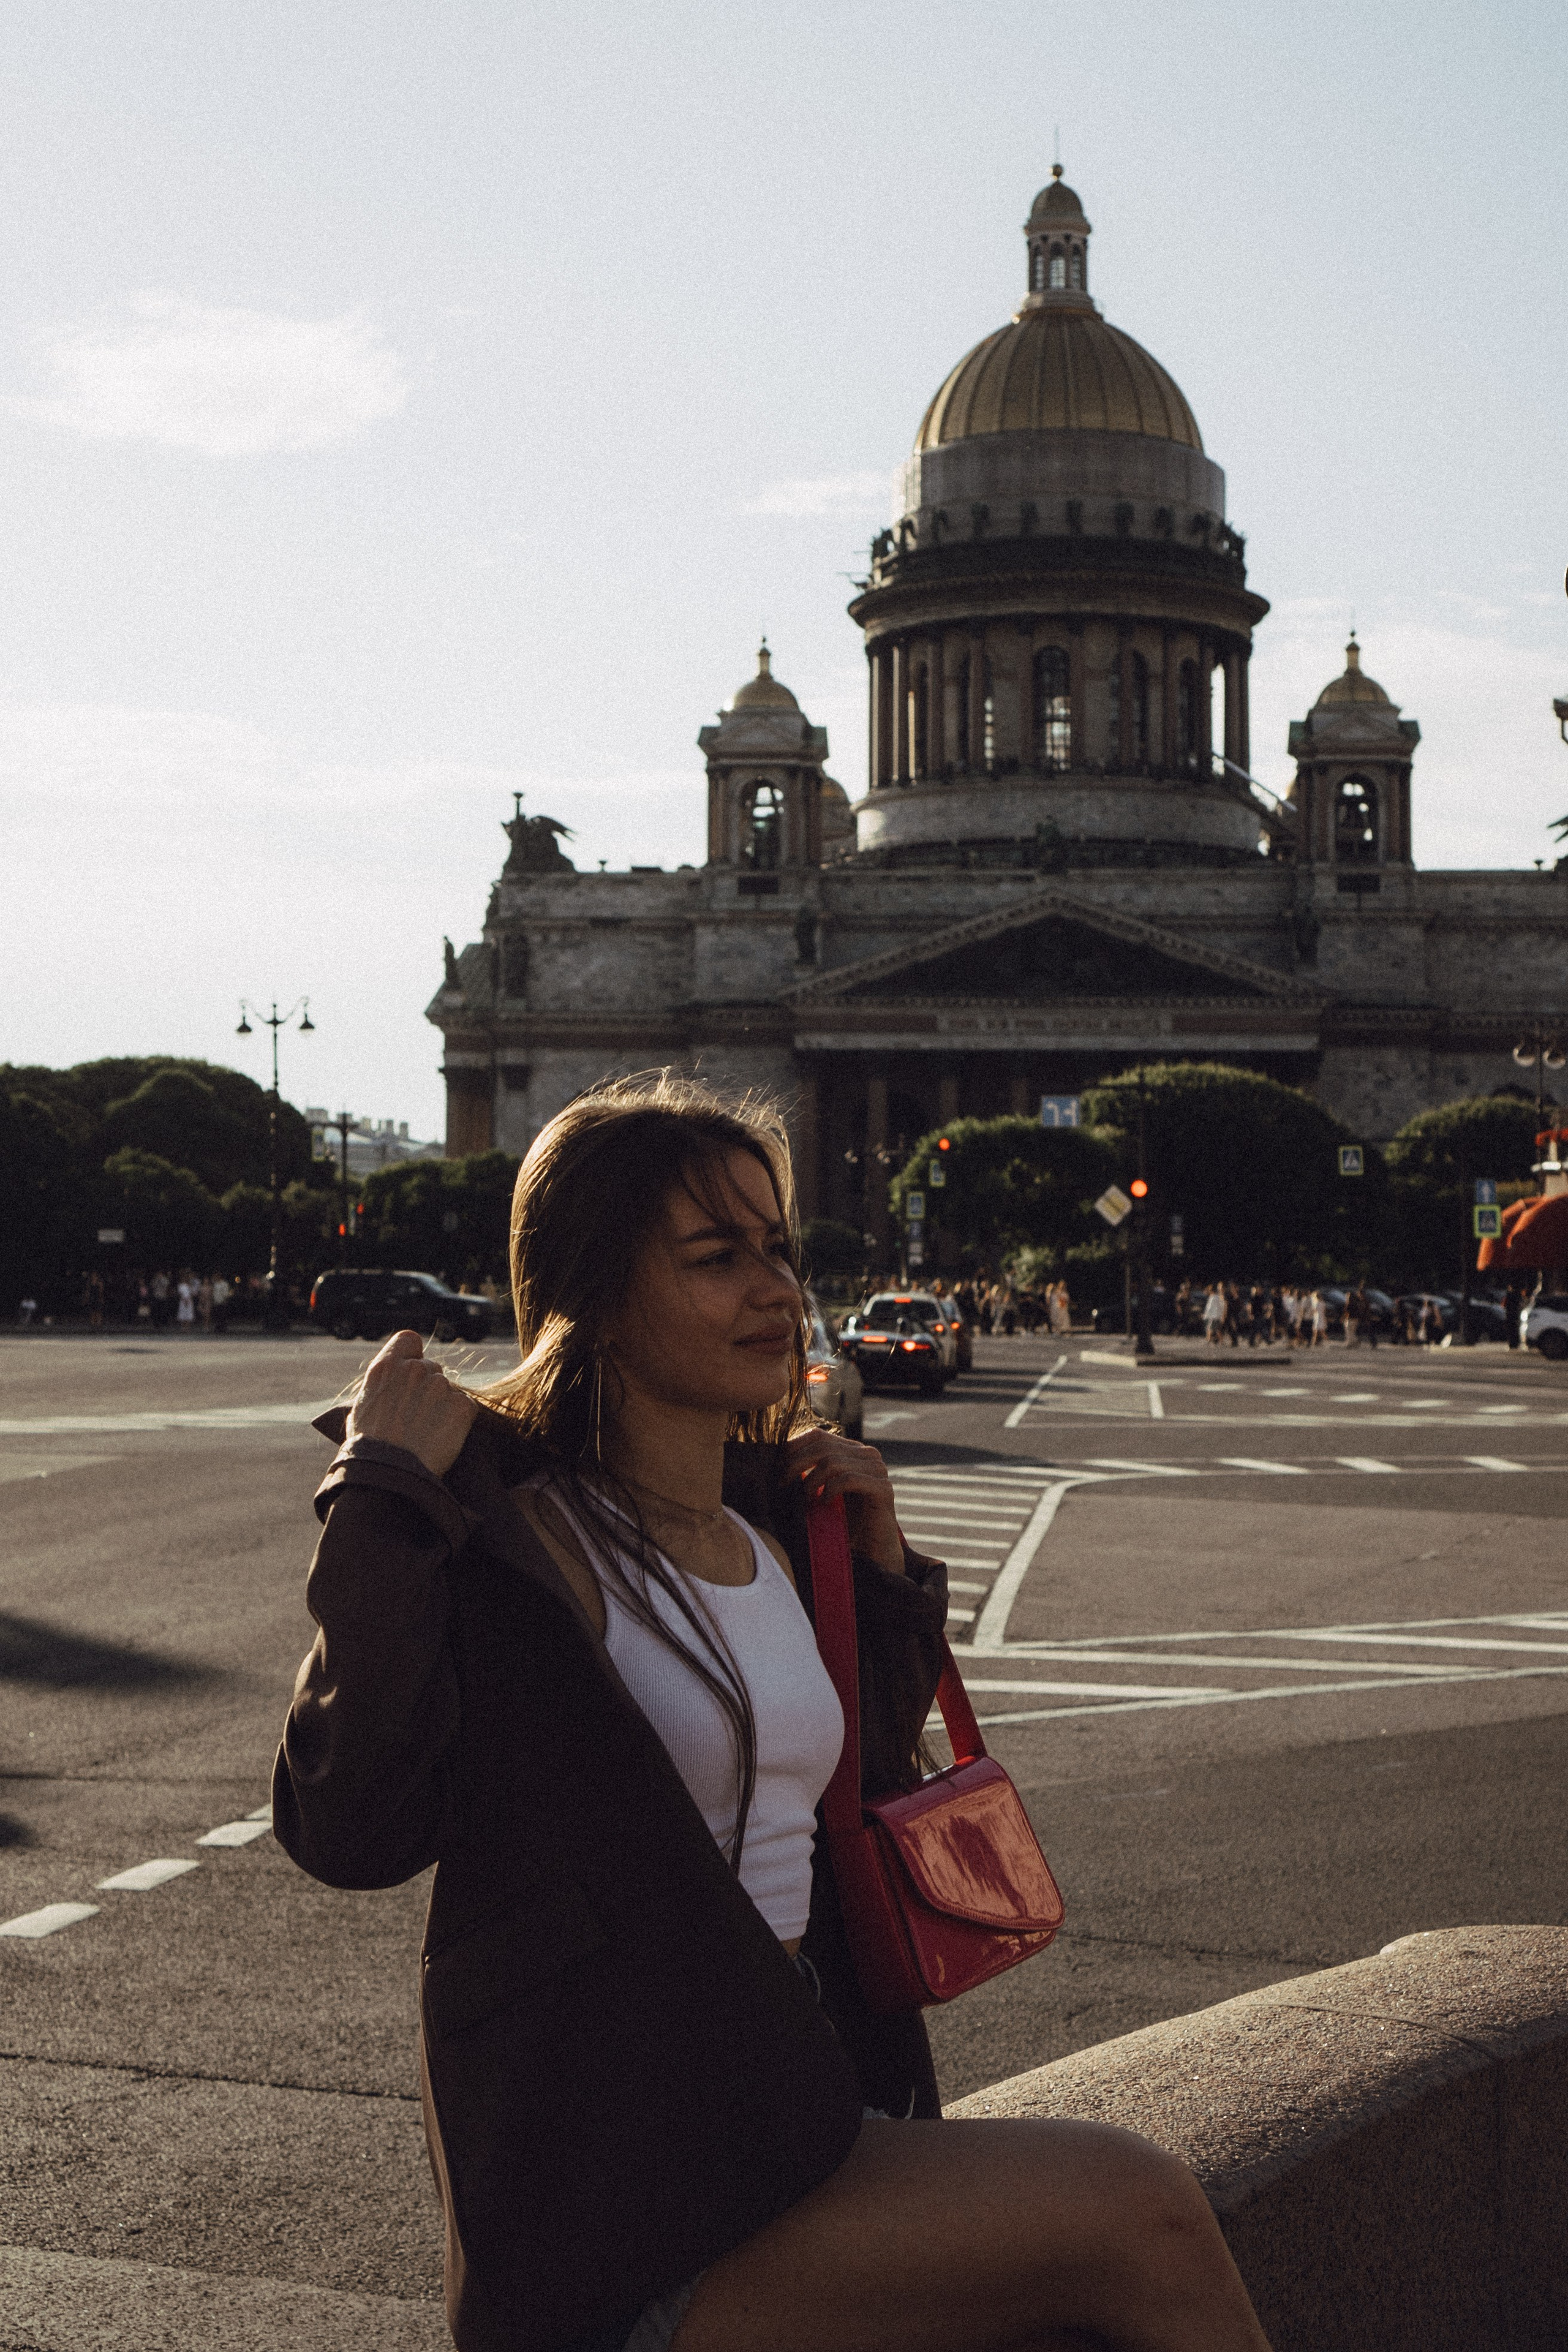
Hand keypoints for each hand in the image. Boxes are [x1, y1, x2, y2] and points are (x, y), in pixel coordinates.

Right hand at [347, 1330, 477, 1477]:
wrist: (389, 1475)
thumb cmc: (369, 1448)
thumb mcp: (363, 1407)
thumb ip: (382, 1386)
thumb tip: (392, 1384)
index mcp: (385, 1367)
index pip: (409, 1340)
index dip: (412, 1354)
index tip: (411, 1370)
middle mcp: (413, 1370)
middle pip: (431, 1368)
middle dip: (427, 1388)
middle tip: (417, 1417)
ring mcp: (439, 1386)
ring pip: (449, 1389)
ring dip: (443, 1405)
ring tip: (427, 1432)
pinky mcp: (462, 1405)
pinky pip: (466, 1406)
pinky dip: (459, 1421)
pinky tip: (442, 1438)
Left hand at [782, 1429, 904, 1575]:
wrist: (870, 1551)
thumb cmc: (841, 1522)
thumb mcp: (821, 1490)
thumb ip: (809, 1471)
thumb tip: (776, 1458)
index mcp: (852, 1450)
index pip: (818, 1435)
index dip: (794, 1447)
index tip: (776, 1467)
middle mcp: (868, 1454)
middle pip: (823, 1446)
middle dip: (796, 1464)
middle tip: (782, 1483)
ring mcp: (878, 1470)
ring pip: (833, 1461)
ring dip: (811, 1481)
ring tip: (804, 1498)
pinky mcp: (883, 1488)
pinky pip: (848, 1479)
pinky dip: (829, 1490)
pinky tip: (823, 1503)